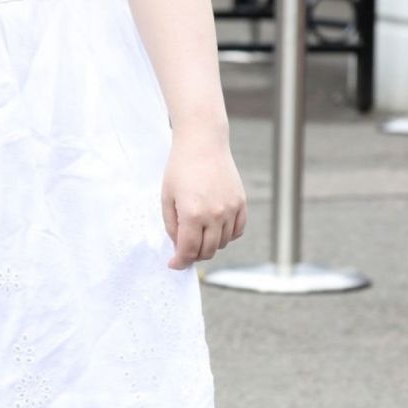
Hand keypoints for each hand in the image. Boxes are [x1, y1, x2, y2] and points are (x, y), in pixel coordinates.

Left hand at [161, 126, 246, 268]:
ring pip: (223, 243)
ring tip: (198, 236)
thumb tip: (179, 246)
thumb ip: (172, 226)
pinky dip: (227, 236)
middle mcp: (215, 214)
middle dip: (194, 256)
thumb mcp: (166, 197)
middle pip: (207, 251)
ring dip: (210, 245)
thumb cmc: (180, 168)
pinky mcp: (241, 202)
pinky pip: (237, 230)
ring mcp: (231, 209)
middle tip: (185, 251)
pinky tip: (215, 230)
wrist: (202, 143)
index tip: (174, 264)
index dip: (180, 262)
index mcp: (192, 214)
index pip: (188, 250)